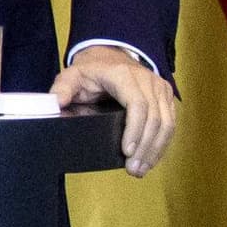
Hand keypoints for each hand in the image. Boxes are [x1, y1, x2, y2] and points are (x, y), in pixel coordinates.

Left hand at [53, 45, 176, 174]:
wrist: (110, 56)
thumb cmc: (91, 70)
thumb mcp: (72, 75)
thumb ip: (62, 89)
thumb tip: (56, 104)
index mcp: (123, 75)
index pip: (137, 104)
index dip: (134, 130)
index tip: (126, 152)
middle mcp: (147, 80)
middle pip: (154, 119)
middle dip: (145, 148)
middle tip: (133, 170)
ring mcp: (160, 87)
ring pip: (167, 123)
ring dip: (156, 150)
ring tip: (141, 169)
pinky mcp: (166, 96)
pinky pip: (170, 123)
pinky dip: (162, 143)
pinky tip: (152, 158)